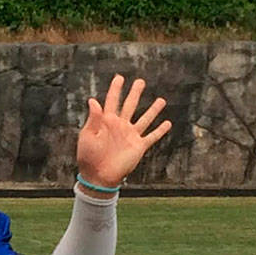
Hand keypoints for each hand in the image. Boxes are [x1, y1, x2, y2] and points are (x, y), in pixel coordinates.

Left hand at [77, 74, 172, 188]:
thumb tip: (93, 100)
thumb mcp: (87, 136)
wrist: (98, 177)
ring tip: (161, 100)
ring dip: (153, 110)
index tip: (120, 77)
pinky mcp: (138, 147)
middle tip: (141, 81)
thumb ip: (93, 119)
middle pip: (130, 105)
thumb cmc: (88, 157)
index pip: (112, 101)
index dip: (115, 89)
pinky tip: (168, 123)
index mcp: (106, 122)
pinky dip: (160, 130)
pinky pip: (152, 136)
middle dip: (135, 93)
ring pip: (144, 119)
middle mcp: (120, 126)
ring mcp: (130, 136)